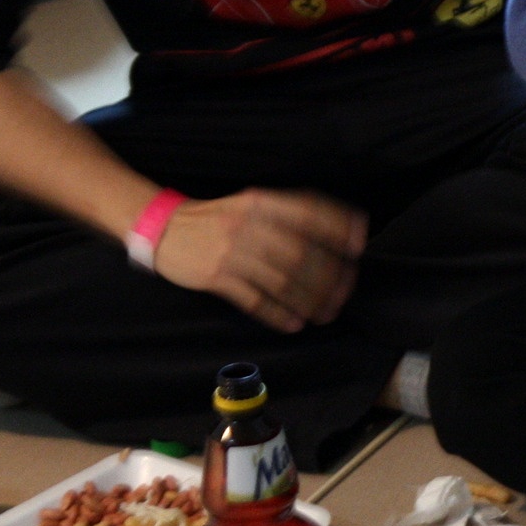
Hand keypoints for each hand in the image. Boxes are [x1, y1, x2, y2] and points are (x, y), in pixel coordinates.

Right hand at [151, 189, 367, 334]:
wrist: (166, 228)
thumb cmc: (218, 218)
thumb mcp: (252, 203)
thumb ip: (286, 213)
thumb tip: (335, 230)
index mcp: (262, 203)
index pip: (308, 212)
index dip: (337, 227)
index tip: (359, 244)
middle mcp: (249, 225)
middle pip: (299, 253)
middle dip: (328, 275)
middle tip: (346, 290)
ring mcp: (232, 253)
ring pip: (281, 280)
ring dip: (309, 299)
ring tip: (327, 312)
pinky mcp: (216, 278)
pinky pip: (254, 299)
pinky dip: (278, 313)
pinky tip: (295, 322)